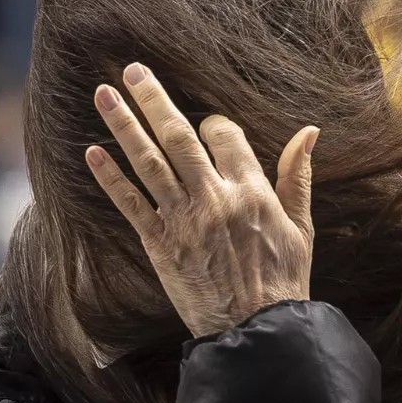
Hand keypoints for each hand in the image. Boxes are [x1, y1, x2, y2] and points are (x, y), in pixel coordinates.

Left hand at [84, 63, 319, 336]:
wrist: (256, 331)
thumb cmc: (283, 281)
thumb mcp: (301, 227)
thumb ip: (298, 177)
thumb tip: (309, 132)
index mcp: (252, 191)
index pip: (225, 136)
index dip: (215, 124)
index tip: (208, 125)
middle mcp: (214, 199)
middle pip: (179, 137)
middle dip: (154, 100)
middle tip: (133, 71)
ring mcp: (184, 221)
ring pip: (149, 163)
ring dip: (124, 126)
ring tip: (104, 94)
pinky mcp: (161, 245)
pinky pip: (131, 204)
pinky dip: (110, 178)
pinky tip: (92, 152)